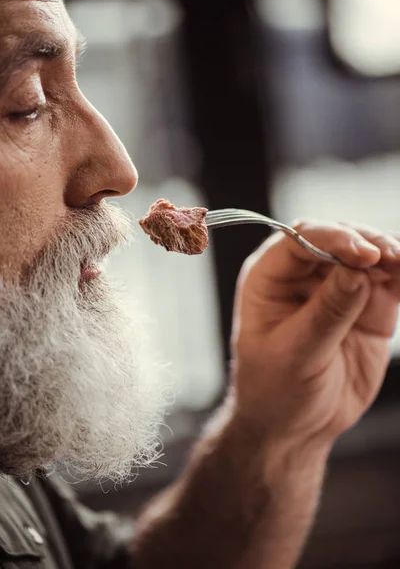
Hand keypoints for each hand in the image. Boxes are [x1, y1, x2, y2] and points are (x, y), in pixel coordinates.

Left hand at [231, 220, 399, 445]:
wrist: (297, 426)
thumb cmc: (276, 390)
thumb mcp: (295, 354)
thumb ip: (327, 313)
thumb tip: (356, 272)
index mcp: (270, 279)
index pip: (299, 239)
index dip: (332, 238)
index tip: (363, 254)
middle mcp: (303, 275)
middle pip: (337, 238)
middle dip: (366, 242)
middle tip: (390, 258)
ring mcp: (338, 288)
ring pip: (368, 253)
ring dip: (390, 253)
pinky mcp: (368, 306)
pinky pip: (390, 280)